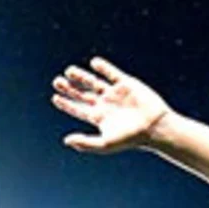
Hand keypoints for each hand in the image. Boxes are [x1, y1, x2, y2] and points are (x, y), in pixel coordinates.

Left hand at [51, 57, 172, 154]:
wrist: (153, 127)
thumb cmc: (130, 139)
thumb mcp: (104, 144)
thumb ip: (85, 143)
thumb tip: (65, 140)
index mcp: (98, 117)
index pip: (78, 109)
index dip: (66, 103)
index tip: (55, 97)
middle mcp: (105, 104)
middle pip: (82, 94)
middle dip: (69, 88)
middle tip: (56, 81)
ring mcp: (115, 93)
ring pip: (94, 82)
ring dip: (81, 76)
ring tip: (69, 71)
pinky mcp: (126, 84)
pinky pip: (113, 73)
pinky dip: (104, 68)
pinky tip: (94, 63)